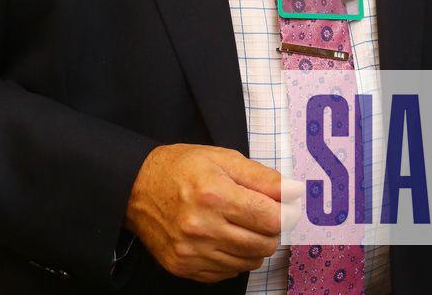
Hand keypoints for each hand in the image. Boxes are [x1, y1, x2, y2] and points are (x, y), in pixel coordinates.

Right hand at [124, 144, 283, 281]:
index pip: (270, 218)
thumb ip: (262, 177)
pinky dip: (235, 257)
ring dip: (255, 245)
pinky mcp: (184, 267)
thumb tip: (295, 191)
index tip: (289, 207)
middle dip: (273, 230)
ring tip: (244, 224)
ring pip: (248, 262)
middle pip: (262, 244)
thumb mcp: (224, 158)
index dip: (286, 213)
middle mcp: (202, 227)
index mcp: (214, 194)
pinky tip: (226, 237)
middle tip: (267, 215)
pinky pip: (227, 273)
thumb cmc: (182, 168)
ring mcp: (192, 251)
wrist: (137, 187)